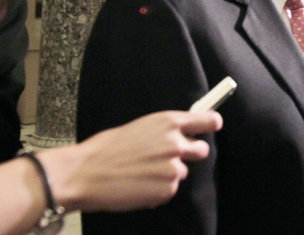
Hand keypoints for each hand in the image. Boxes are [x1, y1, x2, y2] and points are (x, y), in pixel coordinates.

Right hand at [41, 110, 222, 212]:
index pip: (208, 120)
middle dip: (190, 154)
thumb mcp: (139, 128)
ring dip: (167, 174)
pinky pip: (169, 190)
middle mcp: (176, 143)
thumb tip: (180, 133)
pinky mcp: (167, 189)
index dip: (211, 124)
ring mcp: (173, 167)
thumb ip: (163, 131)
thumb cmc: (105, 149)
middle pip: (202, 149)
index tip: (212, 126)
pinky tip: (137, 187)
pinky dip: (157, 190)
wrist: (84, 174)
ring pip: (181, 172)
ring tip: (141, 174)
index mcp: (168, 122)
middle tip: (170, 158)